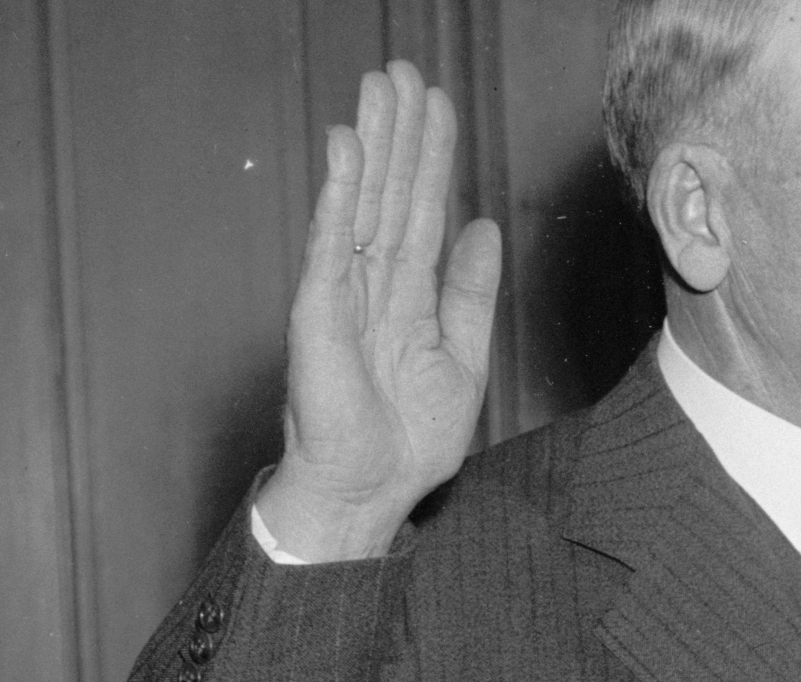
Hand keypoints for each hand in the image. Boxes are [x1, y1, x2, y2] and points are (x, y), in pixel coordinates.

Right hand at [261, 60, 505, 560]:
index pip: (421, 208)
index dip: (430, 155)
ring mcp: (342, 292)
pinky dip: (339, 194)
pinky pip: (332, 242)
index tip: (437, 102)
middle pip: (389, 190)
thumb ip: (469, 293)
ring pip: (363, 201)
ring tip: (379, 86)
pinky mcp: (319, 312)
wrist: (372, 493)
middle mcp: (372, 283)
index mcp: (407, 292)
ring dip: (372, 142)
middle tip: (404, 70)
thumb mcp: (462, 358)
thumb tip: (481, 228)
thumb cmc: (407, 440)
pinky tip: (346, 148)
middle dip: (399, 131)